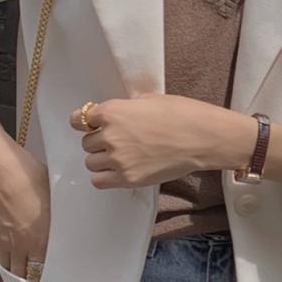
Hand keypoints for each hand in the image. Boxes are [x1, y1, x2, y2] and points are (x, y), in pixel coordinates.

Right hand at [0, 129, 50, 279]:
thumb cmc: (26, 174)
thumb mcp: (52, 192)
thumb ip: (59, 211)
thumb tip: (68, 217)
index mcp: (38, 237)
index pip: (46, 267)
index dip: (53, 274)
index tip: (61, 278)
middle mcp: (19, 243)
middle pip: (26, 274)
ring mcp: (2, 238)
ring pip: (10, 266)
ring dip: (18, 274)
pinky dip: (6, 258)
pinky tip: (13, 256)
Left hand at [68, 93, 252, 189]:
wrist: (202, 138)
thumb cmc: (182, 114)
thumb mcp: (148, 100)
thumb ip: (126, 108)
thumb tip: (116, 115)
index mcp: (112, 112)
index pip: (79, 119)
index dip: (85, 122)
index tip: (90, 125)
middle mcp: (110, 136)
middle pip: (87, 143)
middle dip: (99, 141)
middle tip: (118, 141)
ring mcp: (118, 159)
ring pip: (91, 162)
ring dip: (102, 159)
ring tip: (121, 157)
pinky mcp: (128, 179)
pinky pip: (99, 181)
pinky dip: (105, 176)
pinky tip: (118, 171)